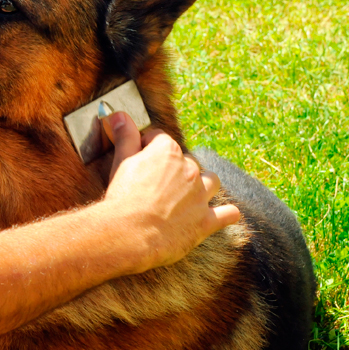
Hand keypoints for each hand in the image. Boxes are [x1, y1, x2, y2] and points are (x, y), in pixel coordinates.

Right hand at [99, 112, 240, 272]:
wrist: (129, 234)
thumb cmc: (122, 197)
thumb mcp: (120, 162)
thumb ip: (125, 136)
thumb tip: (120, 115)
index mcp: (168, 151)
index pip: (159, 140)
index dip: (146, 149)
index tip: (137, 161)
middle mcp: (189, 169)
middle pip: (185, 162)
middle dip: (173, 171)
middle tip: (154, 187)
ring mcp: (200, 195)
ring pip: (211, 181)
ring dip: (203, 185)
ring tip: (187, 196)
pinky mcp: (206, 221)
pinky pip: (228, 213)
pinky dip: (226, 214)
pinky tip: (220, 215)